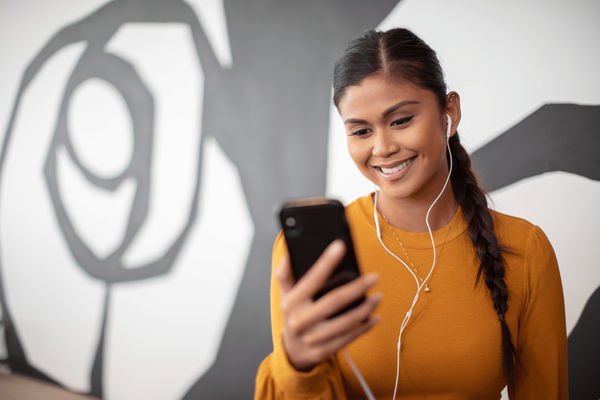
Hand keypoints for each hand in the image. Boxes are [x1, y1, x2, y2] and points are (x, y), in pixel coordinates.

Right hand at [277, 239, 381, 371]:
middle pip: (334, 300)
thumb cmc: (293, 316)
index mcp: (291, 302)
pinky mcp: (324, 352)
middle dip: (357, 287)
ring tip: (378, 296)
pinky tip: (375, 317)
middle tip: (374, 277)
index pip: (312, 279)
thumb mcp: (285, 295)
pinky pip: (349, 338)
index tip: (340, 246)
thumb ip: (285, 275)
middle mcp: (300, 320)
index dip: (326, 262)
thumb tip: (289, 254)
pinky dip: (365, 327)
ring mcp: (312, 338)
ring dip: (366, 308)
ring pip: (346, 322)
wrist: (292, 353)